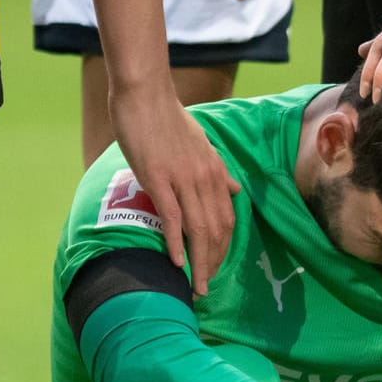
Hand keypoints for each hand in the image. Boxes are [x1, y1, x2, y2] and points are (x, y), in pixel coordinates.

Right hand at [106, 79, 238, 294]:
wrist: (145, 93)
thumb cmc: (167, 118)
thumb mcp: (202, 144)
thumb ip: (218, 169)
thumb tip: (236, 188)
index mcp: (216, 172)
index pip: (228, 219)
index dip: (224, 248)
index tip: (216, 268)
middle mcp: (205, 179)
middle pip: (217, 231)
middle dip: (214, 263)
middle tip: (205, 289)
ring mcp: (183, 180)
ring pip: (199, 230)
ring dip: (199, 263)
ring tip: (196, 287)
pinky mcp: (159, 179)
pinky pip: (172, 217)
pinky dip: (175, 242)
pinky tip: (176, 263)